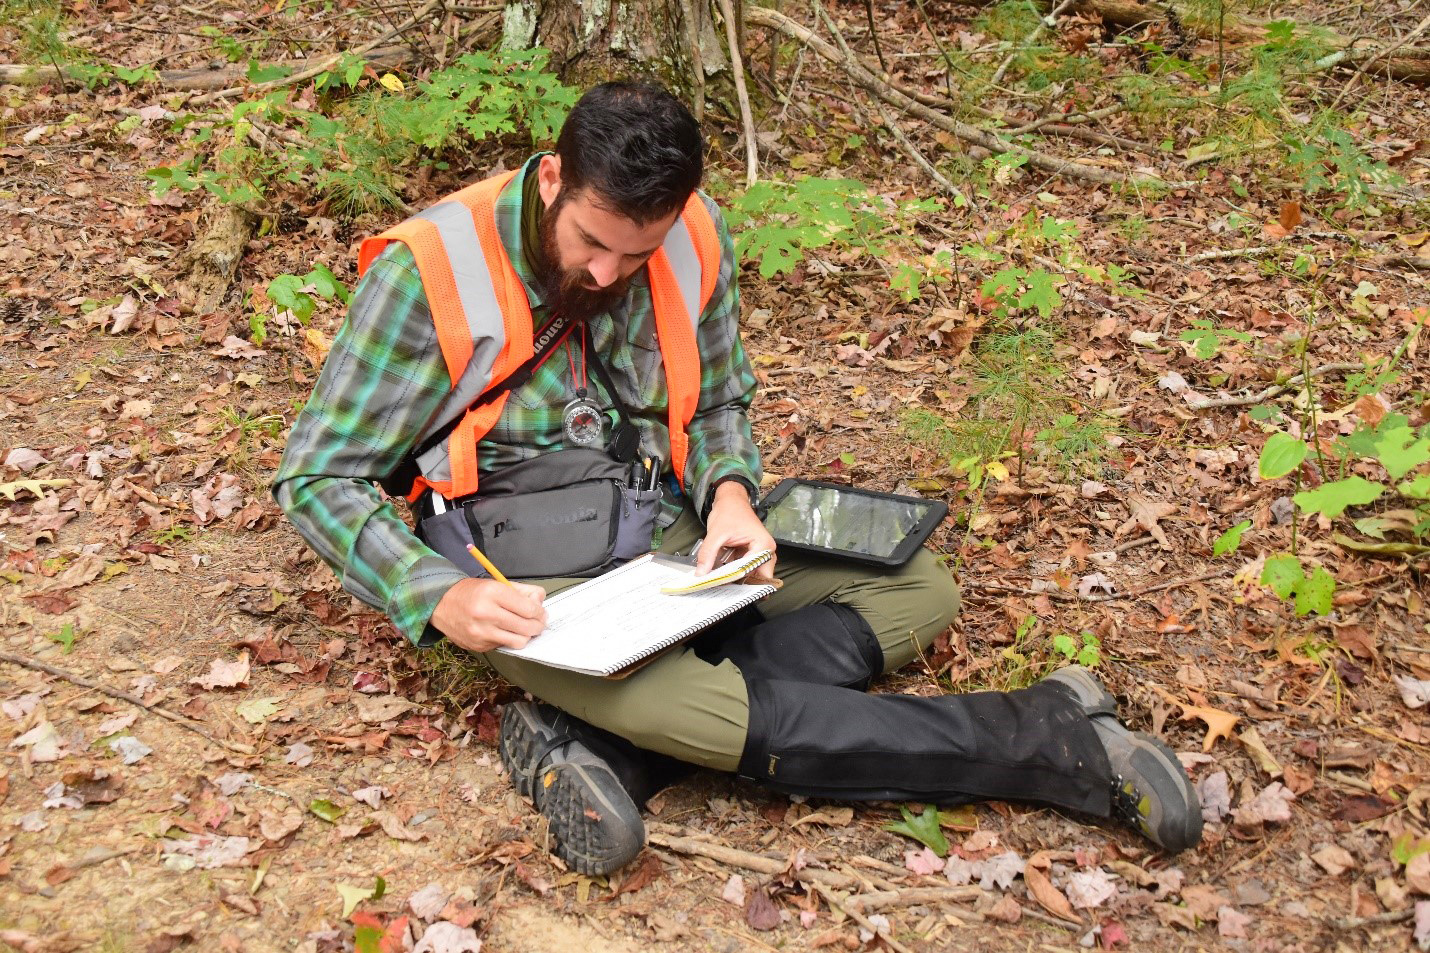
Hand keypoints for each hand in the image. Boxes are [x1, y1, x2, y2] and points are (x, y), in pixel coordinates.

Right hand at [431, 577, 547, 652]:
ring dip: (526, 635)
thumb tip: (540, 599)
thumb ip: (521, 590)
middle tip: (539, 621)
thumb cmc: (470, 592)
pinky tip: (504, 630)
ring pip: (519, 641)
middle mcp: (486, 614)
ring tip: (524, 628)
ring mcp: (481, 633)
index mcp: (492, 593)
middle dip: (538, 625)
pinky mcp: (479, 646)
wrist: (440, 604)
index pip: (528, 609)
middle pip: (527, 627)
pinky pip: (504, 646)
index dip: (539, 611)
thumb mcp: (496, 583)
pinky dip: (509, 639)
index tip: (540, 611)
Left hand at [697, 480, 777, 583]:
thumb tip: (701, 573)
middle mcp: (766, 552)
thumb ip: (708, 554)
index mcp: (763, 545)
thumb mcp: (716, 533)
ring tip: (719, 585)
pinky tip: (721, 577)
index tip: (721, 586)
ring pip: (751, 576)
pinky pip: (745, 570)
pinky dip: (734, 574)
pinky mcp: (751, 555)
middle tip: (721, 590)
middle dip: (740, 585)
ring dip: (736, 580)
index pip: (753, 570)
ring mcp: (760, 554)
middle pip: (757, 577)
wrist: (731, 500)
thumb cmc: (730, 511)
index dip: (737, 580)